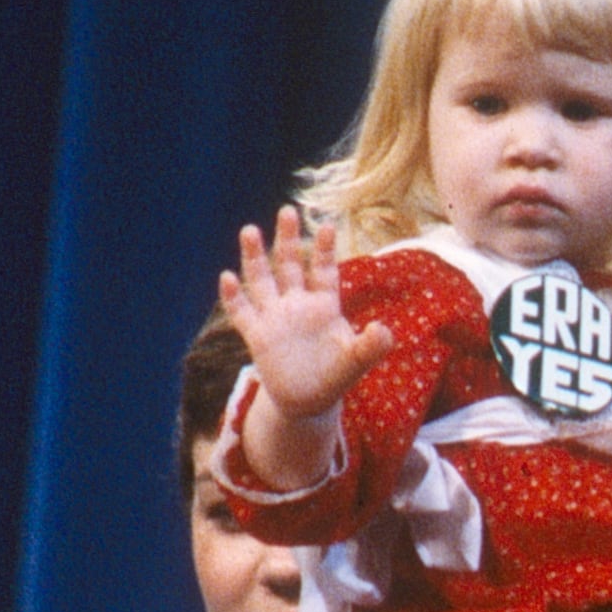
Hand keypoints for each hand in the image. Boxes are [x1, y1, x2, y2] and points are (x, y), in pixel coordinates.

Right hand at [221, 207, 393, 423]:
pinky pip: (242, 313)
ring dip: (255, 257)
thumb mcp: (356, 362)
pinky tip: (227, 278)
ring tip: (250, 230)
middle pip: (290, 265)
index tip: (327, 225)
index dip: (324, 250)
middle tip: (288, 210)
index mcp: (324, 305)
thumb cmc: (335, 376)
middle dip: (288, 238)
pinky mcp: (257, 335)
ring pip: (262, 280)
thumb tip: (384, 330)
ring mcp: (275, 317)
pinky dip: (233, 297)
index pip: (324, 270)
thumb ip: (371, 347)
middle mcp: (297, 304)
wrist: (308, 401)